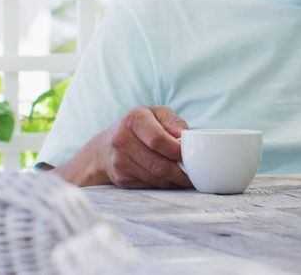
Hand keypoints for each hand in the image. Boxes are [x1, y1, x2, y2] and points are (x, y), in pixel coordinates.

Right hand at [56, 105, 192, 188]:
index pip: (158, 140)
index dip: (177, 151)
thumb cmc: (140, 126)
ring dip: (174, 182)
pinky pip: (148, 186)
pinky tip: (170, 181)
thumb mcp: (156, 114)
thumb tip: (184, 137)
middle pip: (158, 164)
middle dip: (180, 173)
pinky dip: (163, 186)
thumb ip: (173, 121)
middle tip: (195, 176)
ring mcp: (119, 161)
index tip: (191, 155)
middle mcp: (122, 140)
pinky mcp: (120, 179)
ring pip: (154, 178)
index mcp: (134, 119)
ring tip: (186, 180)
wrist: (106, 146)